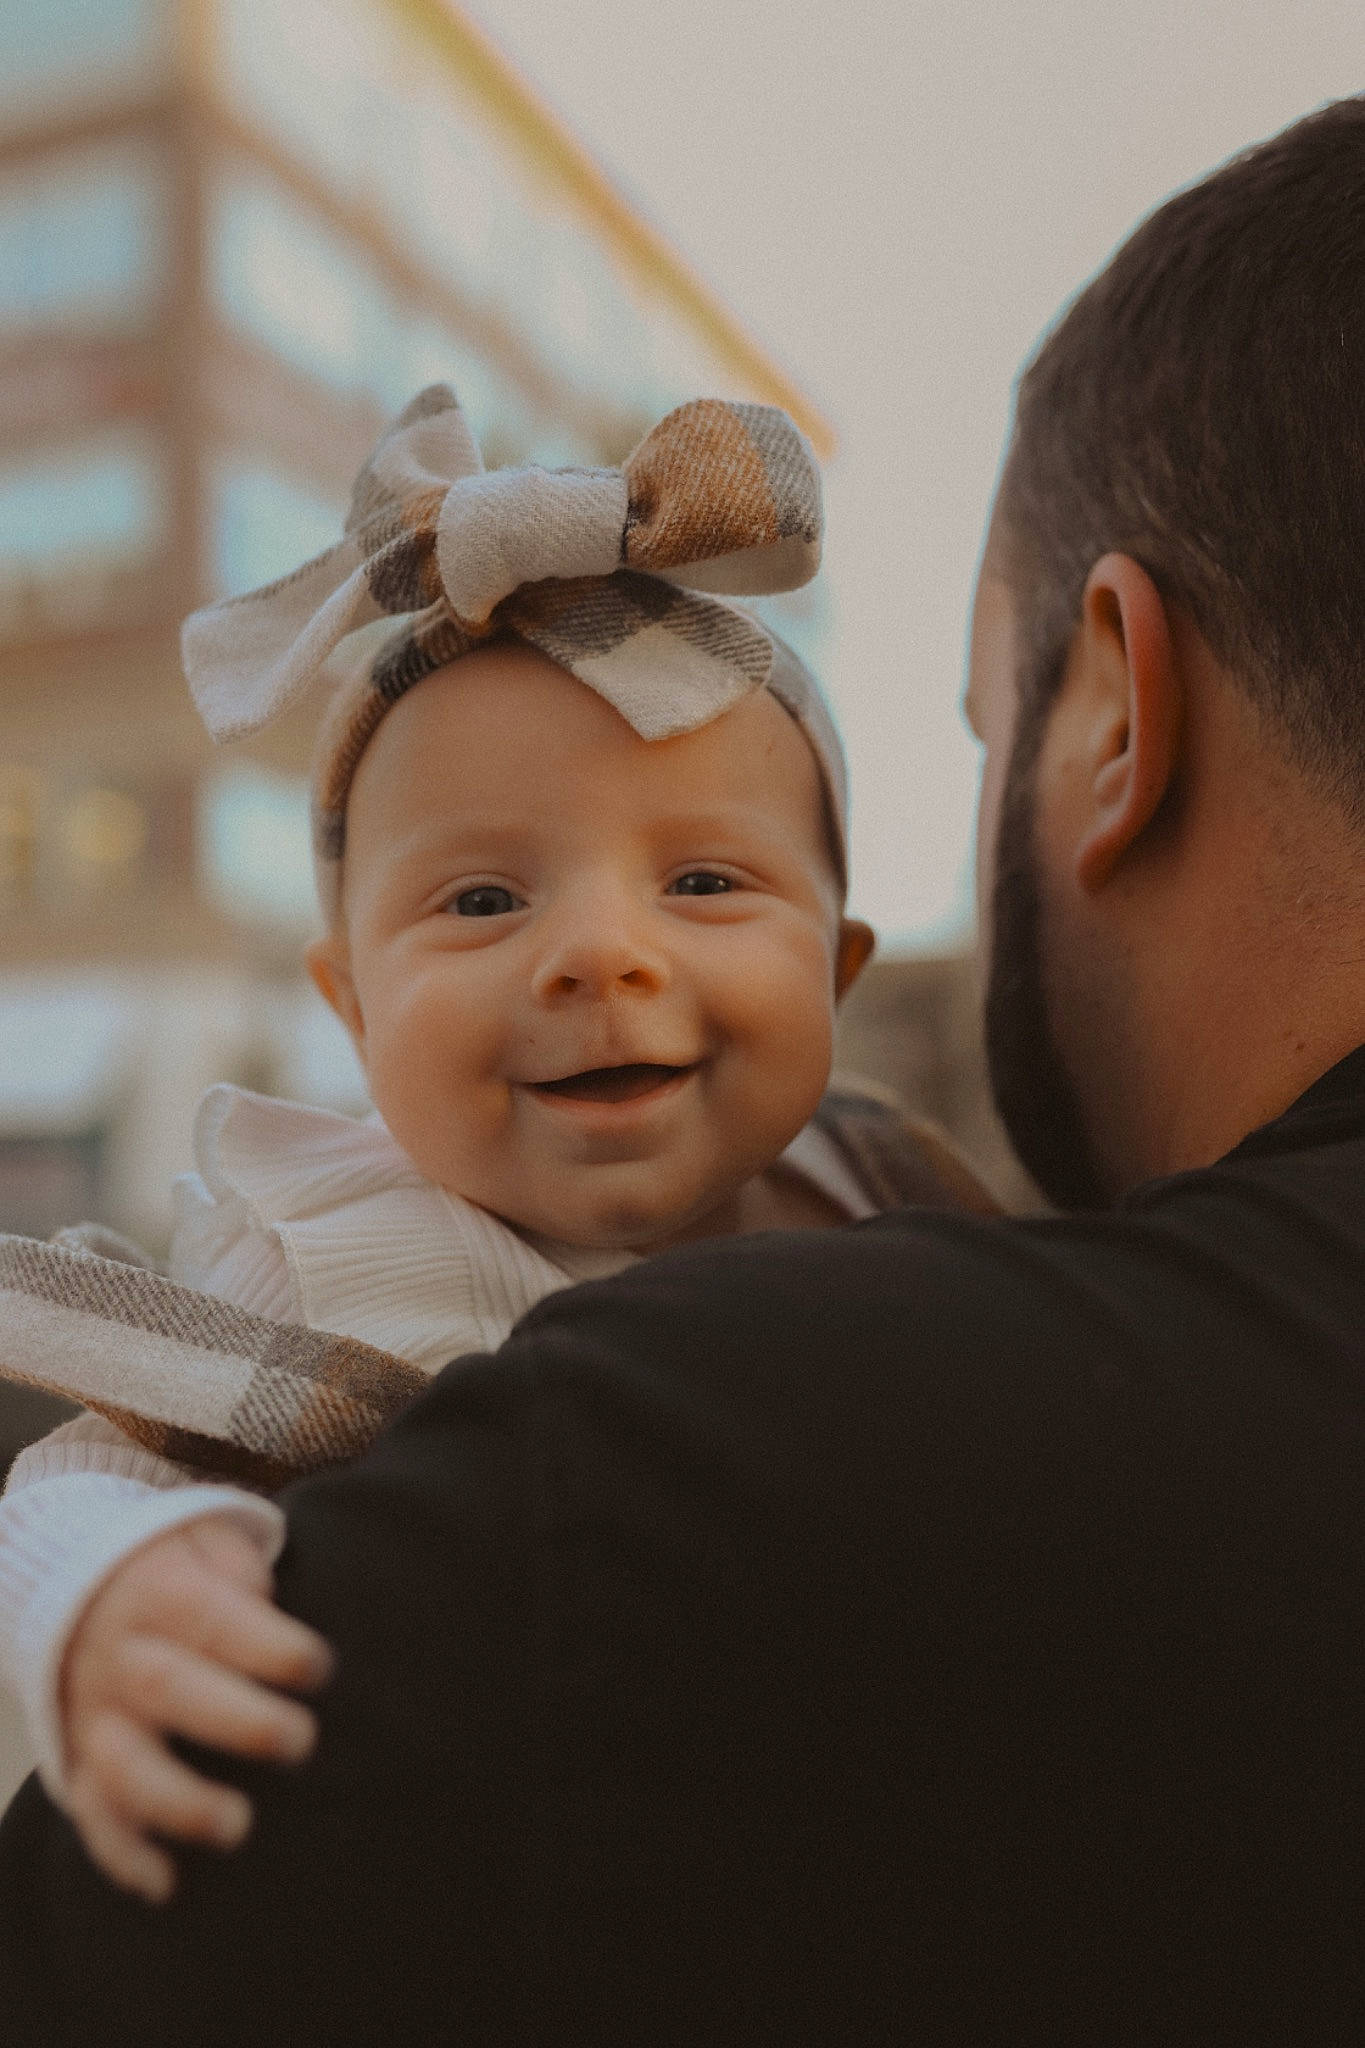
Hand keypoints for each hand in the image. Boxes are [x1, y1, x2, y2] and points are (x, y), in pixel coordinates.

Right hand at [60, 1513, 333, 1904]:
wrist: (78, 1592)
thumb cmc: (175, 1570)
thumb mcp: (203, 1538)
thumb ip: (238, 1565)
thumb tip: (264, 1599)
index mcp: (158, 1592)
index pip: (211, 1616)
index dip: (268, 1645)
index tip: (320, 1668)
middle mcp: (120, 1656)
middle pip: (167, 1688)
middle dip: (238, 1721)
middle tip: (301, 1742)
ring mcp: (96, 1715)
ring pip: (122, 1767)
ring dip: (179, 1802)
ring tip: (239, 1826)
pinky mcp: (81, 1763)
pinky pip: (93, 1816)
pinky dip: (125, 1855)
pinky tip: (169, 1883)